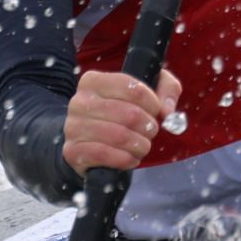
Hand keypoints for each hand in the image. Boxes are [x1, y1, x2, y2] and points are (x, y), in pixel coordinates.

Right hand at [62, 68, 181, 176]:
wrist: (89, 141)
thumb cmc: (122, 112)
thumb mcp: (148, 91)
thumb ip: (167, 89)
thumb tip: (167, 111)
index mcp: (94, 81)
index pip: (133, 88)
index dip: (153, 103)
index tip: (156, 110)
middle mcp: (79, 101)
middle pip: (130, 114)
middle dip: (149, 127)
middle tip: (150, 131)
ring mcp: (73, 127)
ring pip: (119, 136)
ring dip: (140, 145)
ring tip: (142, 145)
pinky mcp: (73, 151)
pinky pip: (105, 154)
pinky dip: (125, 159)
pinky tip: (130, 157)